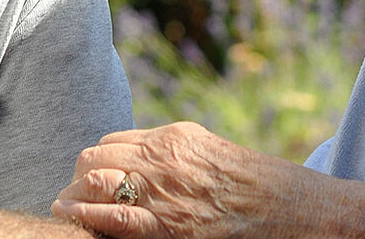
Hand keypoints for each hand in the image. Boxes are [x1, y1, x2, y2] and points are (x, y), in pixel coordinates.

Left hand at [51, 121, 364, 238]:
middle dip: (80, 175)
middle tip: (73, 194)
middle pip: (95, 156)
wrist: (298, 211)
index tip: (92, 176)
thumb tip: (149, 161)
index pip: (114, 141)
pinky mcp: (168, 227)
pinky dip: (85, 218)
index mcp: (177, 137)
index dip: (99, 161)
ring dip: (75, 195)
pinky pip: (109, 219)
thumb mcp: (216, 155)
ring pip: (92, 181)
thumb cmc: (262, 187)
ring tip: (66, 208)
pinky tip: (74, 221)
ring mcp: (164, 192)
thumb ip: (181, 155)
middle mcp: (165, 158)